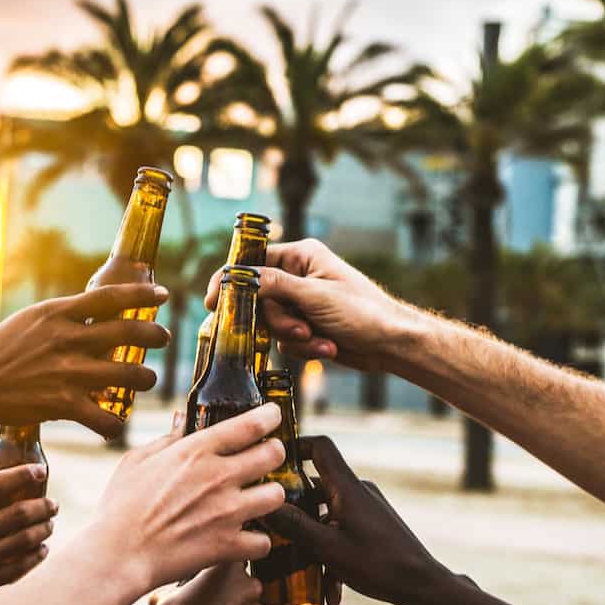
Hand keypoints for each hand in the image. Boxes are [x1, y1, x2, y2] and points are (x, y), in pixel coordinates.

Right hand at [0, 283, 170, 439]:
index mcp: (58, 313)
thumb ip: (64, 316)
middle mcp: (68, 339)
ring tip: (145, 380)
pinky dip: (115, 423)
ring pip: (131, 374)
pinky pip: (107, 418)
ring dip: (146, 379)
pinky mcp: (65, 404)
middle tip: (163, 339)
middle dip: (155, 335)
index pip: (110, 296)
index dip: (142, 294)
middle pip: (130, 331)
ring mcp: (69, 372)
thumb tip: (98, 312)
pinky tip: (113, 422)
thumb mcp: (30, 321)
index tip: (164, 295)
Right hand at [0, 465, 56, 604]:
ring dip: (44, 529)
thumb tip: (2, 488)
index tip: (41, 471)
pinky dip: (37, 555)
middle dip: (43, 506)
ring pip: (25, 540)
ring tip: (48, 524)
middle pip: (18, 514)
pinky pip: (21, 567)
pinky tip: (40, 549)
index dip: (22, 475)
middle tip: (52, 504)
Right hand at [90, 404, 286, 590]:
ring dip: (270, 496)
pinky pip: (264, 541)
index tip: (273, 417)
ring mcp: (227, 512)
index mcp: (196, 451)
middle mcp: (218, 477)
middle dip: (274, 453)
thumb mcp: (136, 461)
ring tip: (258, 499)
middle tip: (266, 458)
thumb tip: (182, 418)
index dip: (269, 416)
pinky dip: (257, 541)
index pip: (250, 424)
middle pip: (273, 455)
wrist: (117, 555)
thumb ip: (167, 438)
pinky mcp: (228, 545)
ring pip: (277, 495)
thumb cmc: (119, 508)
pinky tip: (245, 537)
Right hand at [204, 239, 415, 371]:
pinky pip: (286, 339)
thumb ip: (275, 285)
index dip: (231, 281)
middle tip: (300, 328)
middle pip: (259, 299)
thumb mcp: (315, 296)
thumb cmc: (363, 312)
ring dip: (294, 337)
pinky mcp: (306, 326)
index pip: (253, 262)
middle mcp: (298, 277)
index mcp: (301, 256)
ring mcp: (301, 303)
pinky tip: (328, 348)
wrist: (391, 344)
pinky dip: (304, 347)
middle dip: (278, 321)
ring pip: (271, 323)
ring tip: (322, 340)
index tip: (213, 302)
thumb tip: (241, 277)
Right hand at [263, 436, 454, 604]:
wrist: (422, 585)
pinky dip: (334, 555)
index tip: (273, 461)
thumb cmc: (378, 564)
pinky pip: (343, 532)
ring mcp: (366, 508)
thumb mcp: (327, 547)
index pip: (321, 447)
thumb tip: (264, 506)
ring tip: (306, 575)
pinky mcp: (373, 526)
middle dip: (295, 512)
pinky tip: (333, 591)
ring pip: (328, 516)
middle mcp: (357, 491)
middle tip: (275, 529)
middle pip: (316, 487)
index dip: (296, 446)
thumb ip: (294, 525)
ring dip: (315, 544)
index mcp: (346, 487)